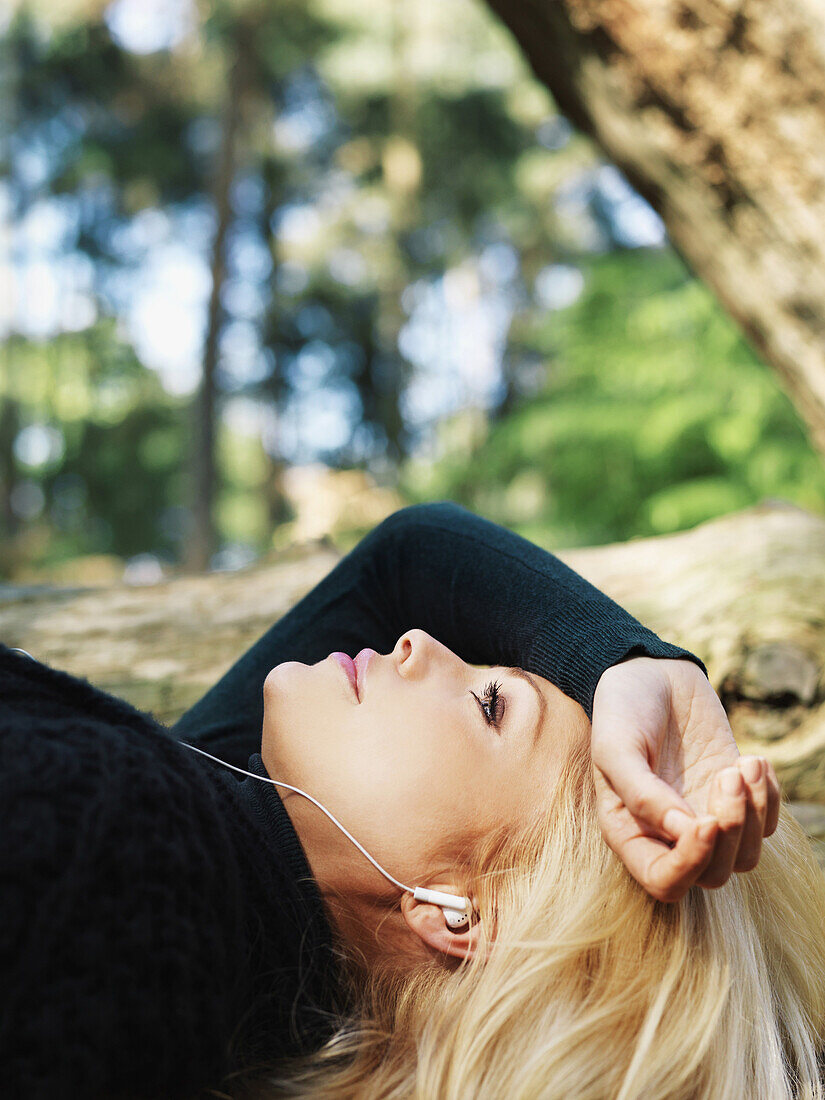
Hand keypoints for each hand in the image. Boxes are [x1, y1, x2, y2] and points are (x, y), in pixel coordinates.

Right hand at [590, 656, 780, 902]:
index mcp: (630, 832)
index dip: (691, 864)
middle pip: (713, 875)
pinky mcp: (733, 796)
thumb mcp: (615, 746)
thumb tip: (684, 832)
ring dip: (754, 814)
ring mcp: (704, 816)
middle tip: (726, 777)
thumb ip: (641, 793)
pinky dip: (770, 796)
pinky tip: (752, 760)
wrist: (649, 672)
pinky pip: (768, 823)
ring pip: (745, 856)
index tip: (707, 822)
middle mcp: (668, 835)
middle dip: (730, 832)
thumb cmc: (622, 710)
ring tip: (743, 766)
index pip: (664, 881)